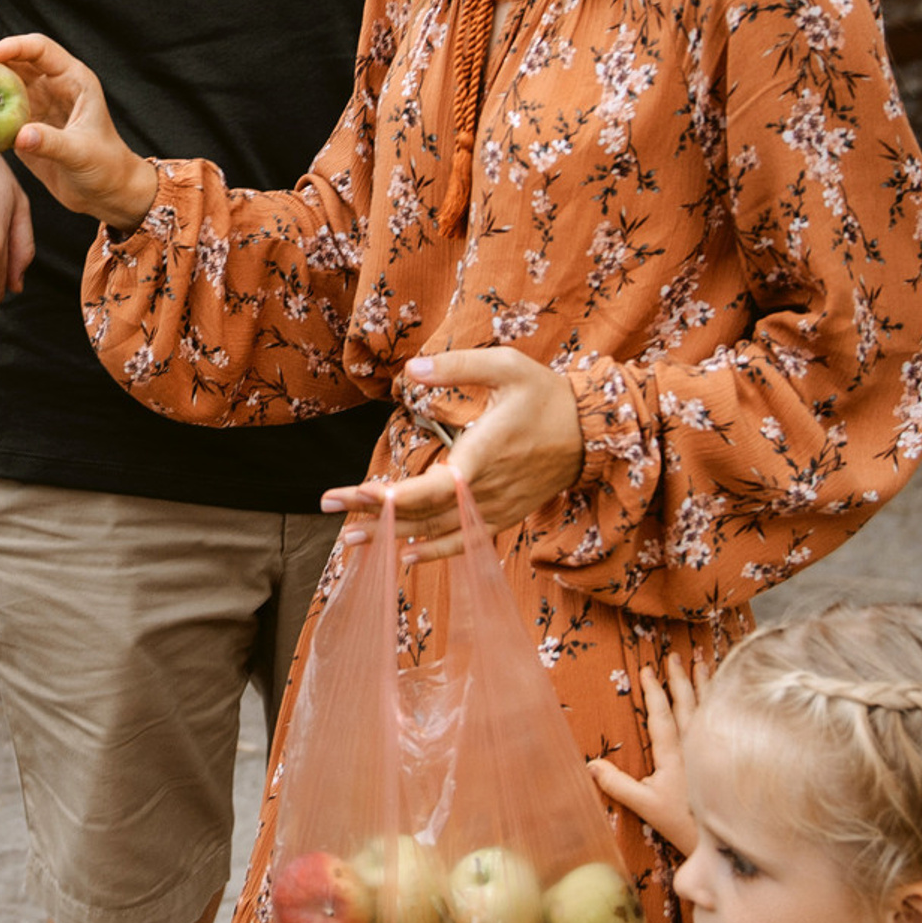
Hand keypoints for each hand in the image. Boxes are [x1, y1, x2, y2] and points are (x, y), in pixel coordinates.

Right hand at [0, 34, 158, 232]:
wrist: (107, 194)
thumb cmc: (106, 168)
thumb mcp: (82, 154)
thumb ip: (53, 142)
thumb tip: (20, 135)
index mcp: (73, 79)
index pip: (38, 49)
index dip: (10, 47)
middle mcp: (53, 85)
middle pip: (12, 59)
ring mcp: (37, 104)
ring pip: (1, 81)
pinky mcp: (25, 125)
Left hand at [321, 347, 585, 561]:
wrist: (592, 434)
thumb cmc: (545, 395)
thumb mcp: (507, 366)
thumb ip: (457, 365)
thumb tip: (409, 370)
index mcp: (485, 453)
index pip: (434, 486)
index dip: (396, 497)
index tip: (360, 493)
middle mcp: (487, 489)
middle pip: (425, 511)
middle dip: (375, 512)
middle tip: (330, 506)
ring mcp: (495, 508)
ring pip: (438, 530)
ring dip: (393, 535)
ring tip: (349, 538)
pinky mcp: (502, 516)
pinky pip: (463, 540)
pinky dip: (433, 551)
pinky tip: (403, 557)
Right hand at [589, 655, 709, 858]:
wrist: (723, 842)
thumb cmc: (683, 824)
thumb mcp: (645, 806)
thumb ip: (618, 785)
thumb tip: (589, 764)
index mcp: (674, 753)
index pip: (662, 714)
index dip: (653, 691)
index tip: (646, 669)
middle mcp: (696, 745)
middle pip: (688, 704)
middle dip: (680, 678)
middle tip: (674, 655)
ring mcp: (714, 749)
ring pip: (709, 708)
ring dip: (704, 683)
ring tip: (701, 662)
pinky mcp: (727, 756)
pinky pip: (724, 720)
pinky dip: (723, 702)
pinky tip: (725, 692)